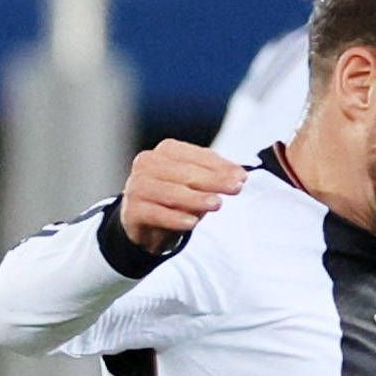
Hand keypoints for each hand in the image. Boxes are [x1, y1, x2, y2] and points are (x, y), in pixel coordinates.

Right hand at [117, 141, 244, 252]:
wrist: (144, 224)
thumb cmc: (176, 199)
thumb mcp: (196, 185)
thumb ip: (214, 177)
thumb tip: (239, 175)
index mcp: (166, 151)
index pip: (197, 156)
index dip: (221, 166)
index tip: (242, 176)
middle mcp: (148, 163)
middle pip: (186, 173)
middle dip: (214, 181)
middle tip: (236, 188)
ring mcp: (137, 185)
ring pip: (172, 193)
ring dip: (196, 199)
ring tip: (217, 204)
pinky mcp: (132, 209)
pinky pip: (156, 213)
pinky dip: (174, 218)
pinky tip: (191, 223)